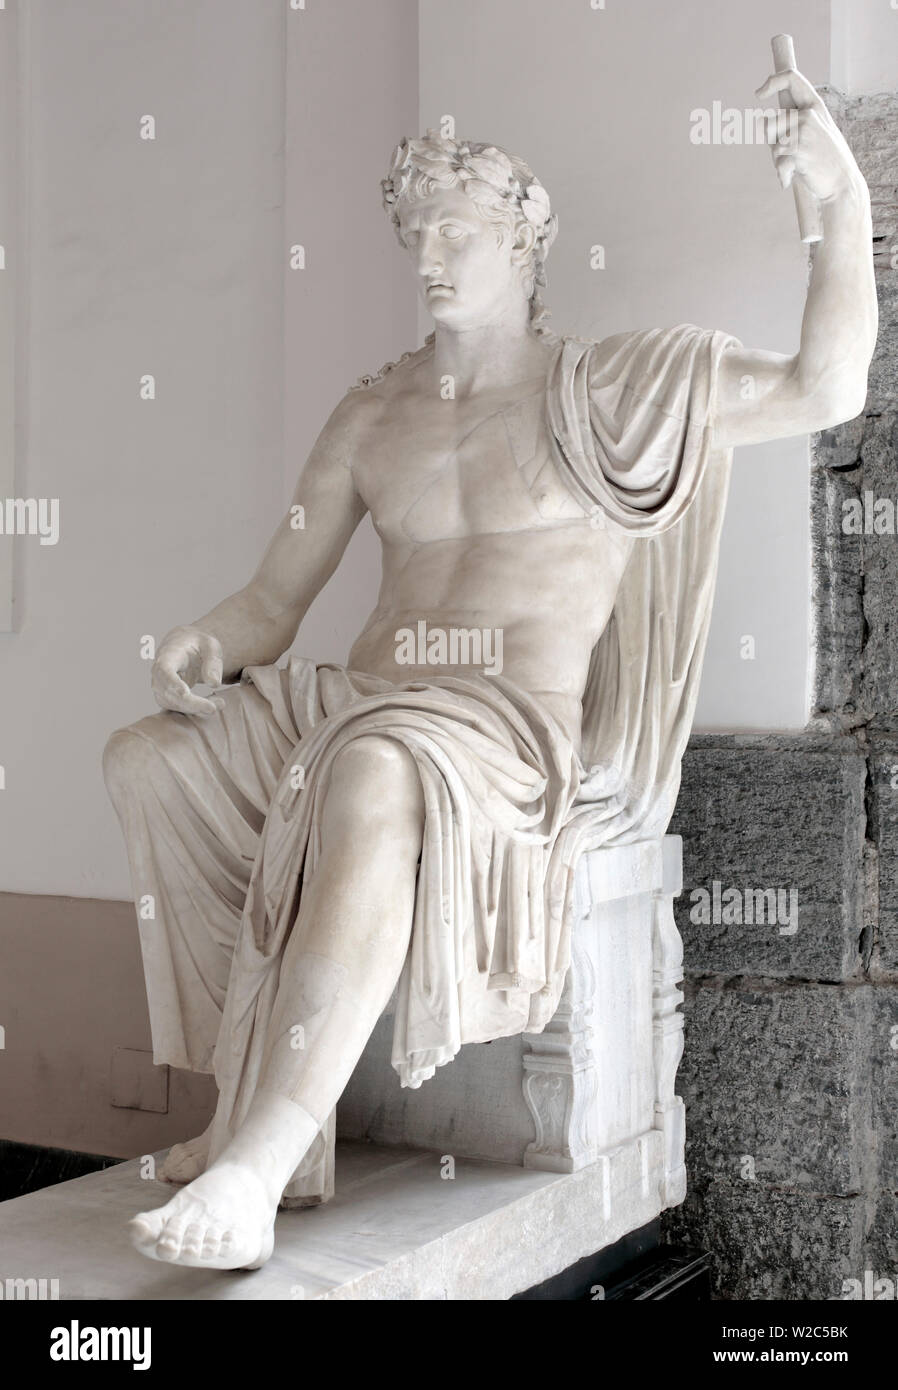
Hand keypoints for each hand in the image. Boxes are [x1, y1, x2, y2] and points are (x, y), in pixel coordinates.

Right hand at [151, 625, 224, 716]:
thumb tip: (214, 684)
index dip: (172, 683)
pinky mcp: (166, 697)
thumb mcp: (211, 646)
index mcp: (168, 655)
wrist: (185, 646)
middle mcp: (159, 673)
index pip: (164, 671)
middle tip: (213, 708)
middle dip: (190, 703)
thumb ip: (213, 663)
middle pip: (167, 692)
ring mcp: (160, 686)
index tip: (185, 693)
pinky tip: (211, 706)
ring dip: (194, 709)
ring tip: (219, 704)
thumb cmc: (198, 644)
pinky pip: (176, 708)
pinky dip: (194, 710)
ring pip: (171, 704)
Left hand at [756, 67, 860, 203]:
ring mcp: (804, 131)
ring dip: (778, 162)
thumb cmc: (822, 161)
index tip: (758, 94)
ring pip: (773, 147)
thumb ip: (789, 127)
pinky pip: (778, 164)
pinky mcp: (799, 149)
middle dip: (772, 146)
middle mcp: (808, 114)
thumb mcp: (809, 136)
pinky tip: (792, 180)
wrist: (842, 183)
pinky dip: (783, 176)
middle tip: (791, 158)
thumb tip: (760, 121)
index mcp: (813, 107)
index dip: (772, 82)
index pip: (792, 79)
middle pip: (768, 125)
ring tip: (797, 167)